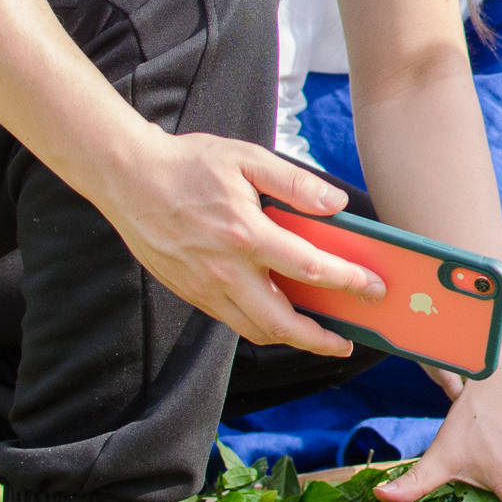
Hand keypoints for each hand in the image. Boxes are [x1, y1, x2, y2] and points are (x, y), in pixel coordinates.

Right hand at [90, 135, 379, 355]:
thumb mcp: (247, 159)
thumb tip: (336, 204)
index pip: (309, 267)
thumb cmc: (189, 164)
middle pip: (282, 323)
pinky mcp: (190, 293)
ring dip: (290, 339)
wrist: (128, 178)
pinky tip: (278, 315)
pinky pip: (231, 320)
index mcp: (245, 234)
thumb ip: (295, 183)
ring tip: (317, 336)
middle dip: (320, 339)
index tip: (374, 290)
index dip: (347, 281)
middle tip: (347, 342)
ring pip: (255, 329)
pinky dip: (260, 325)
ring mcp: (205, 287)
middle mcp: (225, 271)